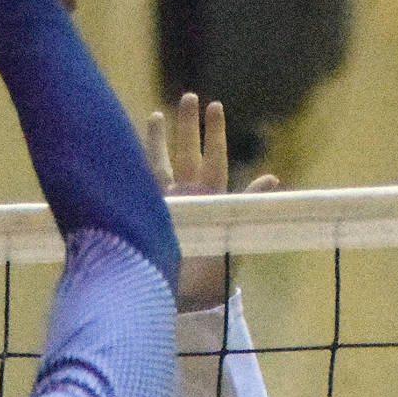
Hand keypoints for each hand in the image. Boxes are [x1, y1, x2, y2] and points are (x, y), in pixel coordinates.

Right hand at [146, 93, 278, 310]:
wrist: (180, 299)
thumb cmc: (211, 275)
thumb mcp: (235, 235)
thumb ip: (249, 205)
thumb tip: (273, 178)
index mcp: (212, 199)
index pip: (214, 160)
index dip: (215, 134)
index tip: (215, 107)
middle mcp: (189, 197)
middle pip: (188, 153)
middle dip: (189, 126)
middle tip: (191, 97)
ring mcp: (165, 203)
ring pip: (160, 162)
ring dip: (158, 139)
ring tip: (157, 114)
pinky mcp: (145, 212)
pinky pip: (139, 182)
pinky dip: (133, 163)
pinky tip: (123, 143)